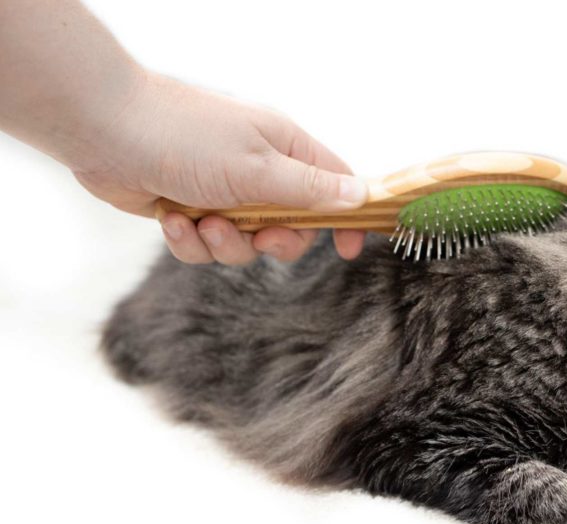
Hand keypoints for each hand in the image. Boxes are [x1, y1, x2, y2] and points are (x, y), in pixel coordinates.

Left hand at [71, 71, 367, 263]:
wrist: (102, 130)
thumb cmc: (184, 137)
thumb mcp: (258, 167)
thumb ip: (311, 188)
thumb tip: (361, 196)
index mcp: (284, 150)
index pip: (335, 186)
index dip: (346, 218)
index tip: (348, 249)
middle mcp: (258, 171)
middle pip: (292, 227)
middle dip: (275, 242)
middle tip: (260, 237)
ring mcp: (223, 192)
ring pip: (245, 244)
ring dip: (224, 243)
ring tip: (200, 222)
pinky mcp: (189, 210)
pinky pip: (205, 246)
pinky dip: (189, 240)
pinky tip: (170, 218)